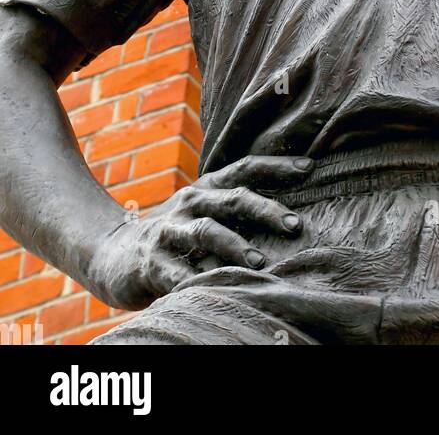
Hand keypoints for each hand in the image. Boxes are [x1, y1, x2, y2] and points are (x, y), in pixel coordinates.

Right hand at [88, 154, 314, 310]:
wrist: (113, 253)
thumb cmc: (175, 233)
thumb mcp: (203, 212)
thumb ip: (236, 208)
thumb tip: (291, 214)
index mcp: (206, 188)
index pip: (245, 168)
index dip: (277, 166)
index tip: (309, 167)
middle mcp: (190, 203)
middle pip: (232, 199)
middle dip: (266, 209)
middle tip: (295, 224)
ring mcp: (169, 231)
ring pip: (206, 231)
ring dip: (235, 246)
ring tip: (259, 262)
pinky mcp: (152, 263)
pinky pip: (178, 272)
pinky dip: (198, 280)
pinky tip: (218, 288)